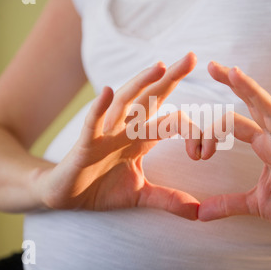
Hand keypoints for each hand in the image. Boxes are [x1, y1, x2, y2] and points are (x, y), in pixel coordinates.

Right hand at [34, 53, 200, 219]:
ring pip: (125, 103)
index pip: (173, 122)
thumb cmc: (102, 188)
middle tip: (190, 57)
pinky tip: (109, 93)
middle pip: (151, 98)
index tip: (202, 154)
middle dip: (169, 78)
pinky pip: (93, 122)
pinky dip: (100, 108)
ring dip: (140, 83)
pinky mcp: (85, 143)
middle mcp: (127, 128)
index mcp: (143, 137)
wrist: (68, 197)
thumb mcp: (141, 195)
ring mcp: (106, 132)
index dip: (192, 132)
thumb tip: (198, 213)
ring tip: (158, 66)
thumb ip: (168, 199)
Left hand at [198, 62, 270, 239]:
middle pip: (253, 105)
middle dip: (235, 84)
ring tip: (235, 72)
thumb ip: (228, 203)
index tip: (194, 146)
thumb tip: (200, 213)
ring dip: (253, 92)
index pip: (234, 123)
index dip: (212, 130)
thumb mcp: (255, 204)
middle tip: (213, 65)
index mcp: (264, 146)